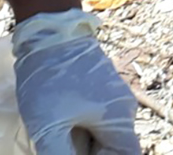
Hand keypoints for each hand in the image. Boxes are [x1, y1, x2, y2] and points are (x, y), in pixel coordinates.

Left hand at [12, 10, 140, 154]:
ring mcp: (111, 96)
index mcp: (119, 119)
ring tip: (53, 138)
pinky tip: (56, 129)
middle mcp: (123, 108)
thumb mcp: (49, 126)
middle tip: (56, 145)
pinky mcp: (98, 88)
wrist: (50, 30)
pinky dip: (78, 131)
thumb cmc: (51, 79)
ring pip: (101, 134)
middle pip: (112, 147)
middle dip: (86, 152)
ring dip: (80, 144)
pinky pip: (94, 119)